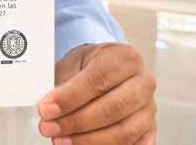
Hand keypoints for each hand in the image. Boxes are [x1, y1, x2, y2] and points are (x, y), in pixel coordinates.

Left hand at [37, 42, 156, 143]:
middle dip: (76, 122)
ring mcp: (149, 108)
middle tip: (49, 128)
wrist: (104, 68)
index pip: (98, 80)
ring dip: (88, 141)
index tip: (46, 110)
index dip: (70, 98)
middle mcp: (144, 82)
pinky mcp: (149, 129)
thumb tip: (50, 110)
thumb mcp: (73, 65)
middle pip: (111, 108)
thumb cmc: (89, 66)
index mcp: (127, 58)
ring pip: (123, 132)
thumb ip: (64, 86)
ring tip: (60, 140)